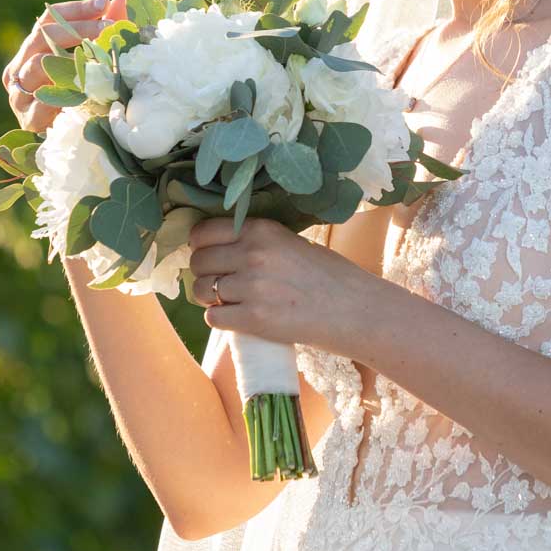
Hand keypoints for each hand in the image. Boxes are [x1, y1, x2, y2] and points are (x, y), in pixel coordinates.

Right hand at [1, 0, 125, 134]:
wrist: (71, 142)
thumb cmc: (83, 95)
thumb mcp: (94, 60)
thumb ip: (103, 31)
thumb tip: (120, 0)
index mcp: (31, 51)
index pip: (48, 20)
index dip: (76, 10)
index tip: (104, 4)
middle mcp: (19, 68)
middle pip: (42, 37)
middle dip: (77, 29)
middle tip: (108, 28)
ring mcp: (19, 94)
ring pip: (37, 66)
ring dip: (70, 59)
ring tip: (100, 56)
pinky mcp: (28, 119)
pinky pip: (41, 104)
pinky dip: (63, 96)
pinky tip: (85, 92)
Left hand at [188, 215, 378, 356]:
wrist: (353, 310)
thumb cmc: (327, 276)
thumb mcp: (290, 243)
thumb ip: (255, 242)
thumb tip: (215, 249)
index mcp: (261, 230)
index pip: (203, 232)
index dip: (200, 246)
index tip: (209, 255)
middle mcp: (252, 254)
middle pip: (198, 262)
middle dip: (204, 274)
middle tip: (222, 283)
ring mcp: (251, 287)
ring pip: (201, 291)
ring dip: (211, 299)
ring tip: (233, 302)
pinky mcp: (253, 318)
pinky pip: (212, 318)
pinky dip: (221, 320)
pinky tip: (239, 318)